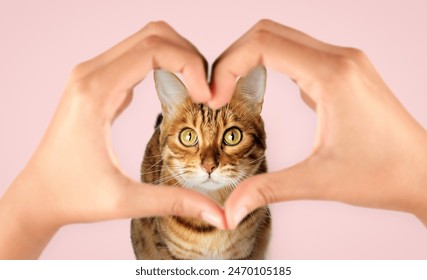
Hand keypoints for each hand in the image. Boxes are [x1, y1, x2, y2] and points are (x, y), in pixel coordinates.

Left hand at [0, 21, 224, 258]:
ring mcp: (92, 76)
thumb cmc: (72, 196)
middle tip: (207, 91)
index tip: (207, 98)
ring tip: (197, 91)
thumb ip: (174, 202)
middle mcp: (90, 74)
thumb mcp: (125, 201)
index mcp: (95, 92)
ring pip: (145, 41)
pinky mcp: (97, 84)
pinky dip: (163, 65)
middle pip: (153, 34)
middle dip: (189, 55)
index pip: (153, 49)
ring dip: (178, 58)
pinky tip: (176, 92)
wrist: (38, 195)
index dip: (190, 65)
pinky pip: (135, 57)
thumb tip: (217, 213)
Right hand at [210, 19, 426, 228]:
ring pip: (283, 39)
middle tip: (216, 92)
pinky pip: (299, 53)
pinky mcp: (344, 72)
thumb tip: (229, 210)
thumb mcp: (318, 182)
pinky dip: (271, 64)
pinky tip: (262, 93)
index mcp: (332, 75)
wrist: (424, 174)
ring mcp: (343, 62)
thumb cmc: (384, 174)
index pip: (263, 44)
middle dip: (233, 58)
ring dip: (251, 59)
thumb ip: (267, 190)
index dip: (228, 65)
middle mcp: (339, 59)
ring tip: (232, 91)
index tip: (214, 97)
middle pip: (268, 33)